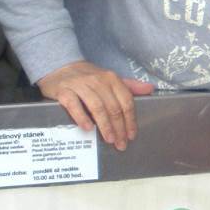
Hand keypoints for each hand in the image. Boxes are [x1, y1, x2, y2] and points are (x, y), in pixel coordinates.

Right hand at [37, 61, 152, 149]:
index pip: (125, 101)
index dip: (130, 120)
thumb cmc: (88, 77)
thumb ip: (129, 86)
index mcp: (111, 78)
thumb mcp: (109, 79)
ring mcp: (79, 85)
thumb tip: (150, 89)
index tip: (131, 135)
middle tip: (120, 143)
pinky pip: (73, 105)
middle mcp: (97, 80)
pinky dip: (81, 117)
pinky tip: (87, 129)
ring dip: (104, 125)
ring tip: (109, 139)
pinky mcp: (63, 90)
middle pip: (113, 107)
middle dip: (119, 127)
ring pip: (96, 107)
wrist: (58, 66)